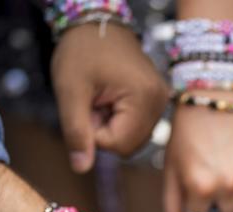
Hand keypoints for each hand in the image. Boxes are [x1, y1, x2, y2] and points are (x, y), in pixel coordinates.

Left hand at [52, 23, 168, 170]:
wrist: (95, 23)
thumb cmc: (81, 52)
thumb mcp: (70, 92)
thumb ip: (76, 132)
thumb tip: (81, 168)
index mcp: (144, 97)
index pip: (118, 145)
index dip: (94, 132)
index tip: (87, 104)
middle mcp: (160, 102)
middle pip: (127, 146)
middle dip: (104, 130)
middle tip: (94, 100)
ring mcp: (161, 101)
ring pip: (131, 140)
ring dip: (111, 126)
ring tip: (102, 97)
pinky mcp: (157, 101)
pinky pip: (136, 128)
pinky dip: (120, 120)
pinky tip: (112, 98)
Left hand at [164, 92, 232, 211]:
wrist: (214, 96)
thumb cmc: (187, 132)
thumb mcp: (171, 169)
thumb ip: (174, 209)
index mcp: (201, 188)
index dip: (196, 207)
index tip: (195, 193)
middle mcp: (228, 185)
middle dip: (217, 202)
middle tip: (211, 177)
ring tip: (227, 168)